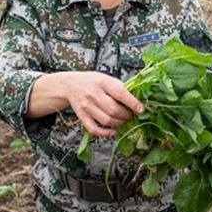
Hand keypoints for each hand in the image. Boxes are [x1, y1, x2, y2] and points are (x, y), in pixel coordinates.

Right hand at [29, 71, 144, 136]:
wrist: (70, 85)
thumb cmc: (91, 81)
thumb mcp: (106, 77)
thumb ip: (119, 87)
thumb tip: (136, 97)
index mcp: (102, 82)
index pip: (120, 94)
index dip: (133, 103)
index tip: (141, 109)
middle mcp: (93, 94)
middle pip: (113, 110)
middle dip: (126, 115)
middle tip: (130, 115)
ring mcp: (86, 106)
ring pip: (106, 120)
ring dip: (118, 123)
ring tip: (122, 120)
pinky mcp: (81, 116)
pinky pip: (94, 129)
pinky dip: (105, 133)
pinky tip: (112, 131)